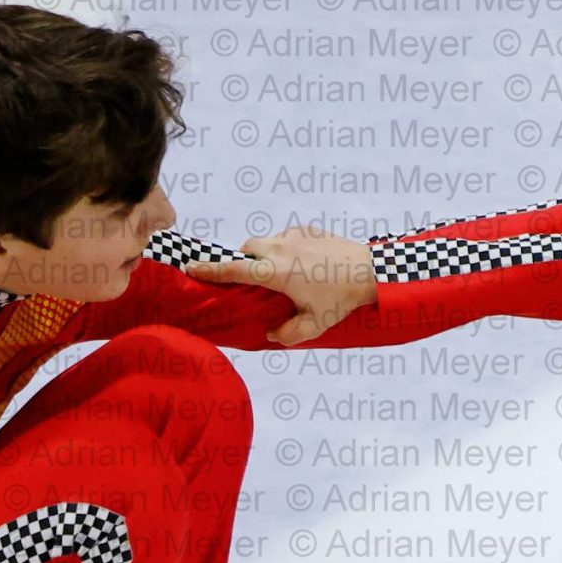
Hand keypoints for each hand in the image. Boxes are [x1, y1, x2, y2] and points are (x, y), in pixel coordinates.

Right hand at [182, 224, 378, 345]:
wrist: (370, 270)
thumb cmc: (341, 298)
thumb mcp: (315, 325)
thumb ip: (288, 334)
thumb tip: (272, 333)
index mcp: (274, 272)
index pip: (232, 270)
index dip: (209, 270)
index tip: (191, 268)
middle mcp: (279, 248)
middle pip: (245, 250)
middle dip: (241, 262)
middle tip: (249, 280)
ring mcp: (293, 235)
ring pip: (265, 242)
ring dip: (263, 255)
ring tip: (280, 275)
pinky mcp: (307, 229)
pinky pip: (285, 236)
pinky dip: (283, 248)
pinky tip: (302, 265)